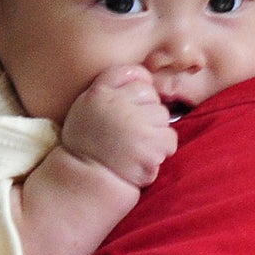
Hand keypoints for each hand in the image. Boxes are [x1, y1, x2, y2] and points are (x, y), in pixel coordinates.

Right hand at [60, 66, 176, 187]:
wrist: (85, 181)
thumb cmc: (87, 144)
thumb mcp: (85, 106)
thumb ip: (109, 87)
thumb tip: (144, 76)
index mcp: (101, 92)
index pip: (134, 73)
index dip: (137, 90)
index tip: (130, 106)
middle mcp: (118, 104)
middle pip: (151, 95)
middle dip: (146, 112)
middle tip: (129, 132)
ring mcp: (136, 124)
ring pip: (163, 116)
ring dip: (154, 131)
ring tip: (134, 146)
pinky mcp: (150, 145)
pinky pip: (170, 138)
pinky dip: (162, 149)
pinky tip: (143, 157)